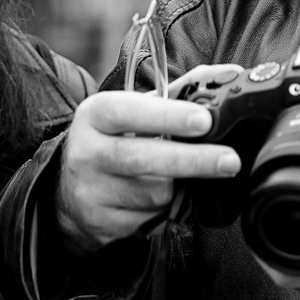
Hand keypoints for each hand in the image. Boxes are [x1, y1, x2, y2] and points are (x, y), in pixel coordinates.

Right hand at [56, 65, 244, 250]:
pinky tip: (164, 201)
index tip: (204, 120)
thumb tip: (230, 74)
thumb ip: (182, 90)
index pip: (127, 112)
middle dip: (192, 160)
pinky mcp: (101, 225)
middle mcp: (86, 153)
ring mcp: (90, 192)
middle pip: (143, 158)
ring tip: (184, 178)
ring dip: (180, 188)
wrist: (68, 191)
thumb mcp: (136, 111)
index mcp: (94, 115)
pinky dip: (168, 212)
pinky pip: (151, 221)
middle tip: (229, 160)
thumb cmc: (115, 141)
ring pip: (154, 194)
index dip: (167, 116)